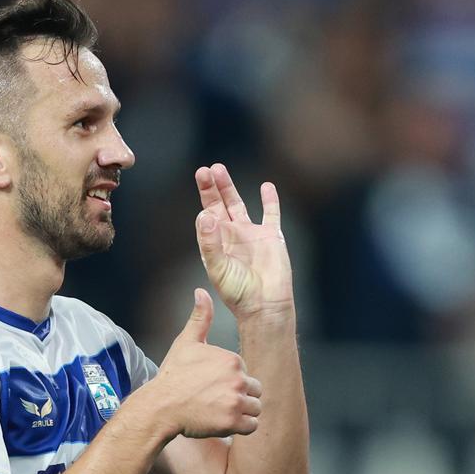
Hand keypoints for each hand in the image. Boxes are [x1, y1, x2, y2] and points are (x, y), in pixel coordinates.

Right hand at [151, 289, 262, 438]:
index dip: (232, 381)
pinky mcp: (233, 422)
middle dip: (241, 396)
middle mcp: (238, 379)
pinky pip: (252, 426)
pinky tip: (223, 422)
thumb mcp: (186, 343)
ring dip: (242, 412)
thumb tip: (201, 292)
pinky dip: (241, 427)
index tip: (213, 386)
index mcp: (232, 360)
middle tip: (217, 400)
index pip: (246, 373)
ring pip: (256, 409)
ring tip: (220, 411)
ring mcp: (236, 401)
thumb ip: (200, 318)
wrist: (160, 406)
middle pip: (255, 391)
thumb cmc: (172, 376)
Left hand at [194, 163, 291, 318]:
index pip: (207, 214)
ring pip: (239, 204)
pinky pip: (271, 214)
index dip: (204, 198)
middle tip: (205, 170)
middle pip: (219, 204)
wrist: (265, 304)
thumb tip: (205, 215)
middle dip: (211, 187)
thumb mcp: (218, 267)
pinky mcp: (272, 236)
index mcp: (216, 242)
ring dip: (230, 187)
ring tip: (219, 168)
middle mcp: (231, 235)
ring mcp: (251, 234)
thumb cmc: (238, 292)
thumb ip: (210, 242)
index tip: (202, 181)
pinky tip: (266, 186)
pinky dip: (270, 200)